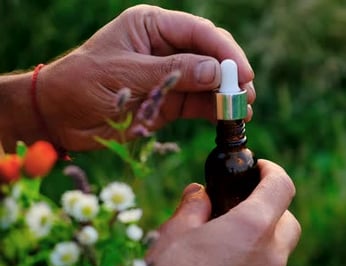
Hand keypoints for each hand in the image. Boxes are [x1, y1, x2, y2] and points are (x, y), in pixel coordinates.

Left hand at [15, 4, 254, 150]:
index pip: (198, 31)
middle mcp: (166, 47)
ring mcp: (171, 75)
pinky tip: (231, 117)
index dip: (225, 50)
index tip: (243, 72)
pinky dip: (216, 110)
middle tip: (245, 93)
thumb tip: (217, 72)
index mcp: (151, 26)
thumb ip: (172, 72)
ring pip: (210, 81)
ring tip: (243, 109)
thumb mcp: (125, 74)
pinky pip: (200, 103)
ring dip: (228, 94)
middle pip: (210, 54)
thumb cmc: (81, 84)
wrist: (57, 117)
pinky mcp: (171, 101)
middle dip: (231, 72)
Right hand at [146, 160, 300, 265]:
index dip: (272, 170)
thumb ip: (193, 207)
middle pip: (289, 220)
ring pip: (280, 247)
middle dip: (272, 205)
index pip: (282, 186)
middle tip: (243, 201)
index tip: (258, 167)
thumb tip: (199, 194)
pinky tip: (226, 257)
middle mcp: (270, 255)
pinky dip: (257, 254)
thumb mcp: (174, 234)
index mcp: (252, 228)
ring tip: (229, 230)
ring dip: (265, 232)